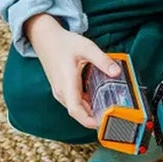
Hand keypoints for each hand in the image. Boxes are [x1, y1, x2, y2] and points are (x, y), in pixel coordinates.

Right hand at [25, 14, 120, 129]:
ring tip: (109, 108)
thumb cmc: (64, 43)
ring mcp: (60, 92)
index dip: (89, 120)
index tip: (103, 122)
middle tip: (114, 116)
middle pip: (79, 113)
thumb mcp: (86, 48)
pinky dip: (87, 104)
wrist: (45, 38)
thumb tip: (117, 72)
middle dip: (95, 118)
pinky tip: (99, 98)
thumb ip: (102, 60)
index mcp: (66, 84)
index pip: (76, 110)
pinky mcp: (61, 90)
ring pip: (77, 108)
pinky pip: (75, 102)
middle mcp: (61, 92)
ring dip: (91, 111)